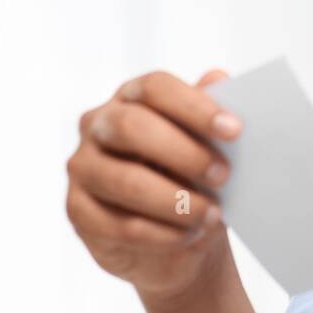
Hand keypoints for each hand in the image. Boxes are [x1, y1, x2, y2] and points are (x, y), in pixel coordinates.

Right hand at [66, 69, 239, 301]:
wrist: (181, 233)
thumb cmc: (194, 177)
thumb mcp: (210, 146)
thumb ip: (210, 115)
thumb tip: (218, 78)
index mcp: (132, 97)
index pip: (155, 88)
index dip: (194, 107)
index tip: (234, 130)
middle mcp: (98, 125)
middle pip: (132, 127)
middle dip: (184, 153)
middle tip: (223, 175)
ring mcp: (83, 166)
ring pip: (125, 180)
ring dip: (175, 201)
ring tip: (211, 214)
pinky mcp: (78, 210)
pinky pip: (117, 224)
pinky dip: (161, 232)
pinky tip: (189, 233)